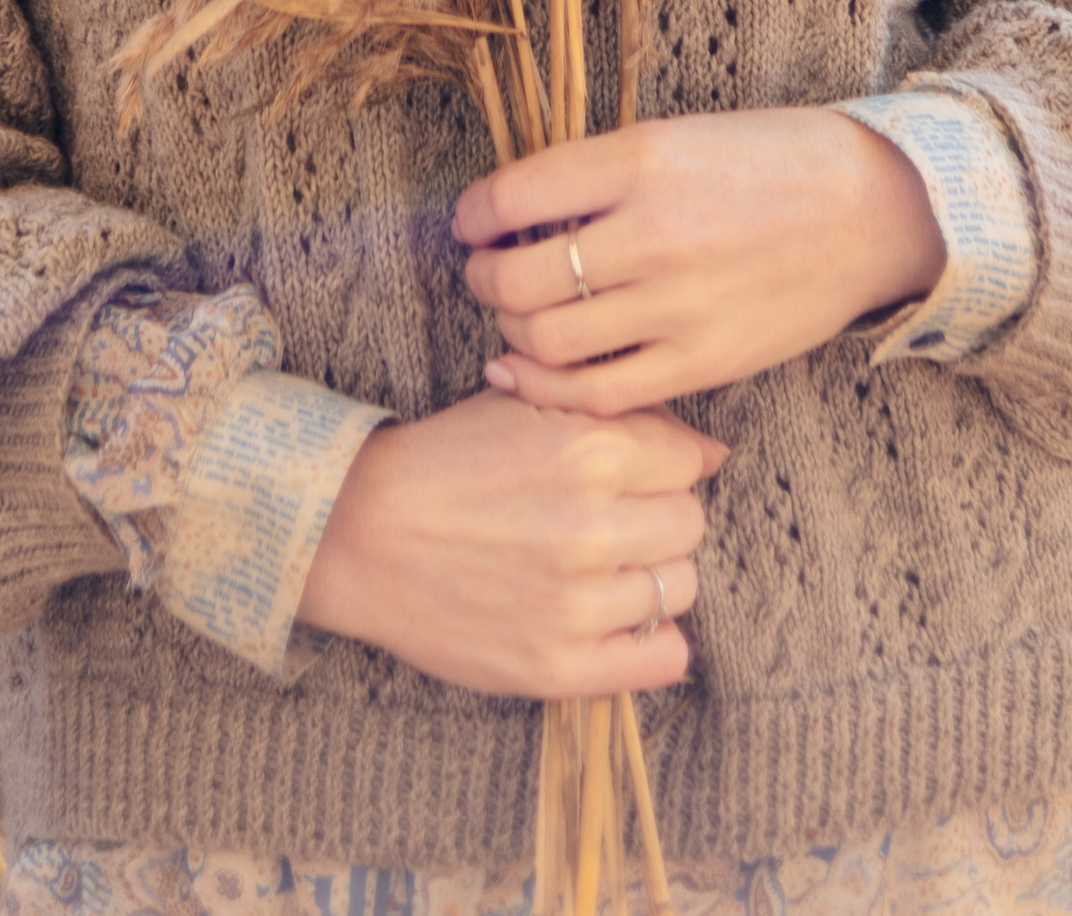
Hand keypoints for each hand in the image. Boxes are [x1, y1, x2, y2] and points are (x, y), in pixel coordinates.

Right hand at [297, 391, 724, 699]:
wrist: (360, 533)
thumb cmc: (447, 460)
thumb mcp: (525, 405)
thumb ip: (617, 415)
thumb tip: (711, 451)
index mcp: (587, 451)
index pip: (687, 458)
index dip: (661, 461)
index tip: (629, 472)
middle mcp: (590, 527)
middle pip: (690, 522)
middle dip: (660, 514)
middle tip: (614, 517)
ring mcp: (576, 602)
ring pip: (679, 587)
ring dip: (650, 574)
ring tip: (602, 565)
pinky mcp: (557, 666)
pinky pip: (662, 659)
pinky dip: (652, 640)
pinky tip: (614, 617)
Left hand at [454, 108, 943, 418]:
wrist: (872, 209)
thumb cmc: (770, 160)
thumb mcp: (677, 136)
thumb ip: (600, 174)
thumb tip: (514, 212)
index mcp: (642, 161)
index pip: (512, 198)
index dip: (472, 215)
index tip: (470, 221)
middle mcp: (653, 235)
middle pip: (518, 279)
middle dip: (483, 279)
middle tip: (487, 270)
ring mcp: (679, 307)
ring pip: (547, 342)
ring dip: (512, 331)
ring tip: (518, 314)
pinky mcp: (703, 363)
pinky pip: (599, 395)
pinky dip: (548, 388)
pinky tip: (529, 371)